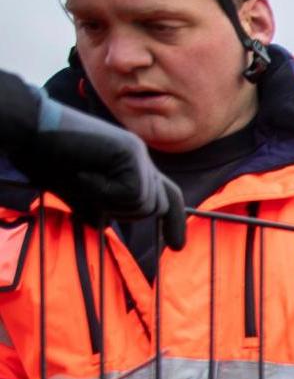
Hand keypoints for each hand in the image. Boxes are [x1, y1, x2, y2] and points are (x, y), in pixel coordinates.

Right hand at [12, 92, 187, 248]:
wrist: (31, 131)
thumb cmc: (48, 160)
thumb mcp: (78, 192)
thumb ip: (96, 207)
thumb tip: (104, 225)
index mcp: (132, 166)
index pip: (166, 196)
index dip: (174, 222)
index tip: (177, 247)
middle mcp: (140, 158)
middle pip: (157, 205)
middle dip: (127, 213)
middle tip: (91, 193)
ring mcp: (137, 153)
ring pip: (145, 203)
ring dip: (111, 202)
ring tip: (84, 179)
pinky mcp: (131, 152)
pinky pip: (132, 194)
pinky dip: (105, 193)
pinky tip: (84, 174)